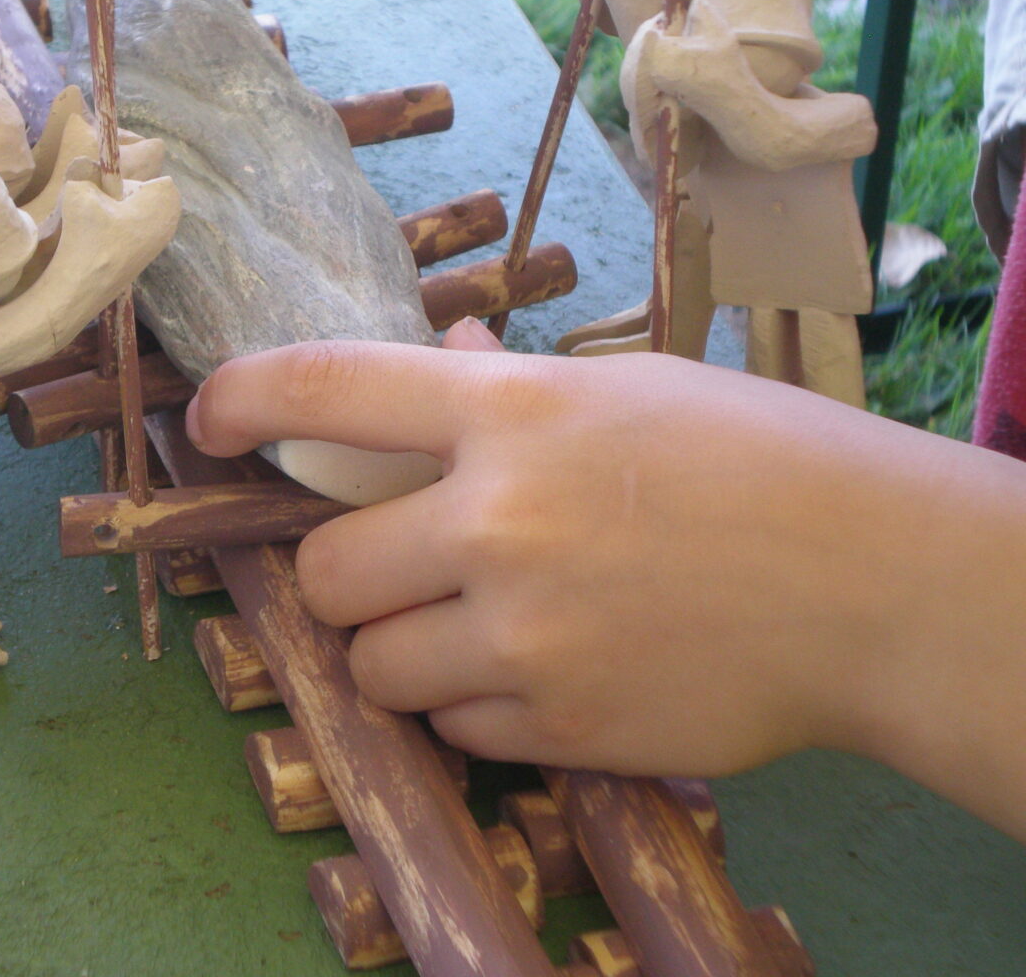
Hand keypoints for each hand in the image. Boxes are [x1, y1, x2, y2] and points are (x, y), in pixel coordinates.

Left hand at [185, 321, 1025, 828]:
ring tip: (479, 630)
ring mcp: (521, 633)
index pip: (330, 389)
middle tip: (396, 570)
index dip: (245, 399)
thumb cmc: (755, 458)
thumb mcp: (625, 391)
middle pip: (324, 572)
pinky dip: (475, 707)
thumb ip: (509, 388)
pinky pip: (452, 727)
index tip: (210, 421)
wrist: (871, 582)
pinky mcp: (557, 725)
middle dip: (343, 576)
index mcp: (510, 410)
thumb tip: (438, 353)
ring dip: (402, 650)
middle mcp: (495, 520)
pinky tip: (546, 672)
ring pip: (373, 666)